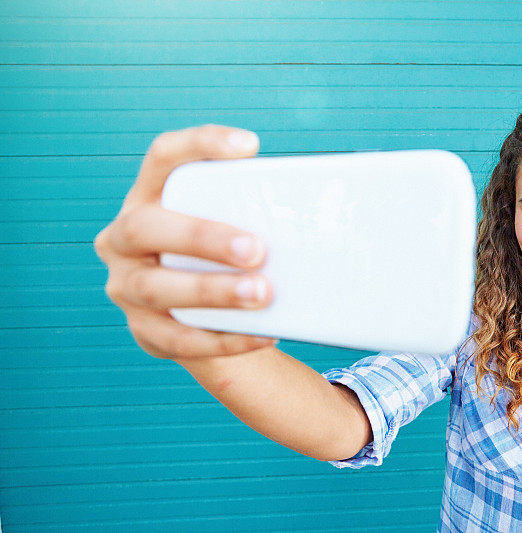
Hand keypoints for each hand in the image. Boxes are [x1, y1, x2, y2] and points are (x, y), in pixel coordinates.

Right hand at [93, 124, 278, 359]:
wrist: (204, 321)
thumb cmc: (224, 258)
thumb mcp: (230, 227)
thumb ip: (255, 211)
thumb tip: (328, 202)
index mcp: (147, 198)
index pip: (162, 157)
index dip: (199, 145)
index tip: (250, 147)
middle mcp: (124, 239)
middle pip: (146, 227)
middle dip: (202, 236)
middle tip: (257, 249)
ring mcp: (126, 287)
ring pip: (157, 288)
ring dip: (213, 291)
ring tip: (263, 293)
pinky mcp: (144, 332)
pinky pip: (178, 338)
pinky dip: (224, 338)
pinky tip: (264, 332)